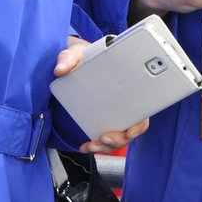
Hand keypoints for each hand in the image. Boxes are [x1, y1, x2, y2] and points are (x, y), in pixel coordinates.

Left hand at [54, 36, 149, 153]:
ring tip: (91, 145)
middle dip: (118, 141)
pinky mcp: (99, 120)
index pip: (141, 113)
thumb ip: (68, 59)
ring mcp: (111, 115)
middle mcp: (121, 105)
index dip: (139, 126)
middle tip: (103, 138)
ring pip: (117, 139)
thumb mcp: (75, 55)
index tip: (130, 132)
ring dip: (107, 147)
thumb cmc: (83, 57)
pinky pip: (103, 139)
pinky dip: (96, 146)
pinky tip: (84, 146)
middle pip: (129, 131)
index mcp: (126, 90)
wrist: (76, 60)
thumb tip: (60, 70)